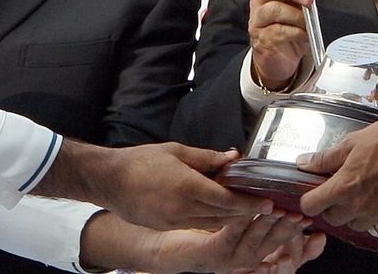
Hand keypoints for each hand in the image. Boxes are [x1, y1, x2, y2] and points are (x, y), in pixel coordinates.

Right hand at [41, 141, 273, 230]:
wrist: (109, 180)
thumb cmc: (142, 161)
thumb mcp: (177, 151)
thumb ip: (208, 157)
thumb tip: (233, 156)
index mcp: (188, 186)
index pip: (227, 200)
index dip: (250, 203)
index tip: (268, 203)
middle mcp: (183, 208)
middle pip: (223, 215)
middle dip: (246, 213)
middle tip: (267, 209)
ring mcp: (174, 221)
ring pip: (211, 222)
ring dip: (230, 218)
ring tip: (248, 211)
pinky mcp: (166, 227)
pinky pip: (196, 225)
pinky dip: (211, 220)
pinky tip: (220, 213)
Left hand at [150, 210, 326, 273]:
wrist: (170, 243)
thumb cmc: (203, 229)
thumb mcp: (236, 219)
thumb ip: (256, 209)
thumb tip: (276, 191)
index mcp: (254, 251)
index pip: (286, 250)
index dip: (304, 246)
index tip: (318, 233)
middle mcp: (245, 260)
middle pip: (274, 247)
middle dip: (289, 231)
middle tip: (300, 216)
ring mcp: (230, 261)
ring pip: (255, 244)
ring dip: (268, 227)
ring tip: (279, 212)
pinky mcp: (213, 255)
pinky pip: (229, 238)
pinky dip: (239, 224)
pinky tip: (245, 212)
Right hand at [247, 0, 313, 89]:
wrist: (278, 58)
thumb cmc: (288, 28)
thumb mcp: (300, 9)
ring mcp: (258, 19)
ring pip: (274, 9)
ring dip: (296, 15)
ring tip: (307, 23)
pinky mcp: (261, 38)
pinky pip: (278, 31)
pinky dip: (295, 33)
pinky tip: (304, 35)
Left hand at [294, 119, 377, 235]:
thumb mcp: (351, 143)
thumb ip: (325, 158)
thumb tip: (303, 163)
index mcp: (342, 186)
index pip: (311, 206)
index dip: (309, 199)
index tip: (314, 192)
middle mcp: (357, 205)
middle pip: (332, 219)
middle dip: (330, 207)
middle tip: (337, 191)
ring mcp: (376, 213)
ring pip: (354, 226)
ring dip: (352, 215)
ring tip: (358, 198)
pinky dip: (375, 223)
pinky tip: (377, 208)